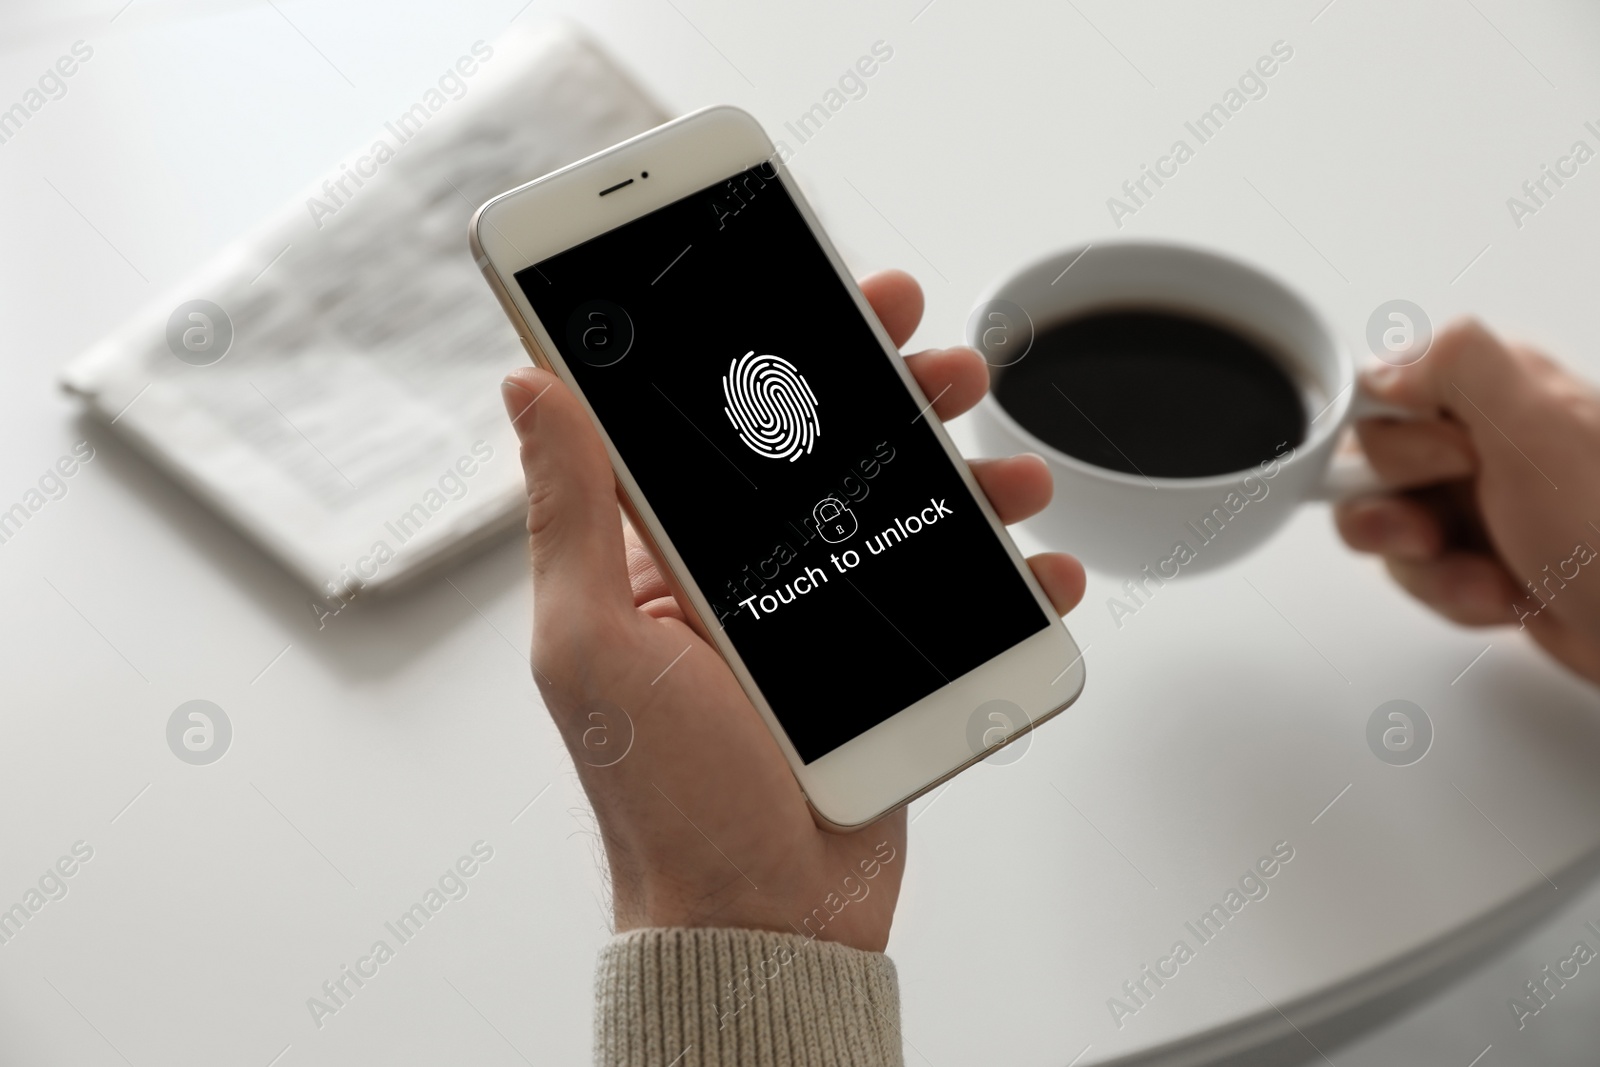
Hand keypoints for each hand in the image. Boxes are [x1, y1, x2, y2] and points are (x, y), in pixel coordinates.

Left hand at [499, 269, 1085, 952]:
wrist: (758, 922)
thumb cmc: (663, 800)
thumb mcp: (593, 642)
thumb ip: (570, 510)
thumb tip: (529, 384)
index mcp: (664, 557)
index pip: (714, 422)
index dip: (769, 343)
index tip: (815, 280)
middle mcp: (744, 578)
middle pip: (825, 451)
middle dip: (890, 390)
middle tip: (939, 356)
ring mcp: (821, 623)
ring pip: (902, 514)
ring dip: (966, 473)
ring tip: (1010, 467)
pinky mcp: (887, 672)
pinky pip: (955, 605)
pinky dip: (1008, 581)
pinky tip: (1037, 565)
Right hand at [1336, 319, 1599, 685]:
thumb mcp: (1538, 429)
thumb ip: (1457, 366)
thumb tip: (1385, 368)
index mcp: (1498, 389)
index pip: (1381, 395)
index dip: (1392, 443)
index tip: (1445, 467)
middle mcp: (1483, 439)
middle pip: (1369, 468)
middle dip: (1394, 516)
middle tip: (1440, 532)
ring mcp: (1480, 501)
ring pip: (1388, 528)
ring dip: (1430, 569)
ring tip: (1489, 580)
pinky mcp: (1482, 555)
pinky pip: (1422, 573)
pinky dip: (1455, 595)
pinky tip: (1506, 597)